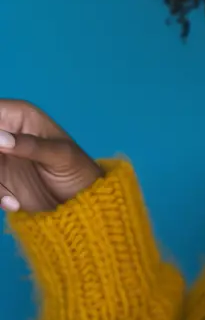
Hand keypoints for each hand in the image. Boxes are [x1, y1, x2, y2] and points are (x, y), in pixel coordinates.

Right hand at [0, 99, 103, 213]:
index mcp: (19, 115)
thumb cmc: (78, 170)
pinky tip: (14, 204)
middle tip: (1, 175)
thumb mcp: (60, 156)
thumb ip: (30, 145)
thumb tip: (0, 139)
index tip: (1, 149)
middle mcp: (3, 132)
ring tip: (12, 201)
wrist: (81, 203)